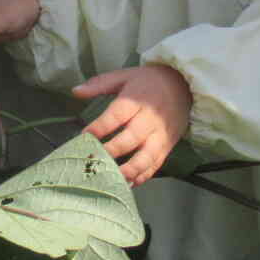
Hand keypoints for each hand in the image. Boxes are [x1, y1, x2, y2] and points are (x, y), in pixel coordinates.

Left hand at [75, 64, 192, 184]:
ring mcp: (160, 134)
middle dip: (112, 151)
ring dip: (130, 169)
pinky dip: (144, 175)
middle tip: (94, 160)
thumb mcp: (124, 76)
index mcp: (136, 100)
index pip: (116, 115)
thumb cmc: (149, 81)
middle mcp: (150, 119)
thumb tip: (75, 91)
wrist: (183, 84)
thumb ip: (100, 84)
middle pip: (131, 138)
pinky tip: (130, 183)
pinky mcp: (168, 145)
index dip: (100, 127)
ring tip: (113, 178)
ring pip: (147, 155)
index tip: (84, 136)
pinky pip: (157, 163)